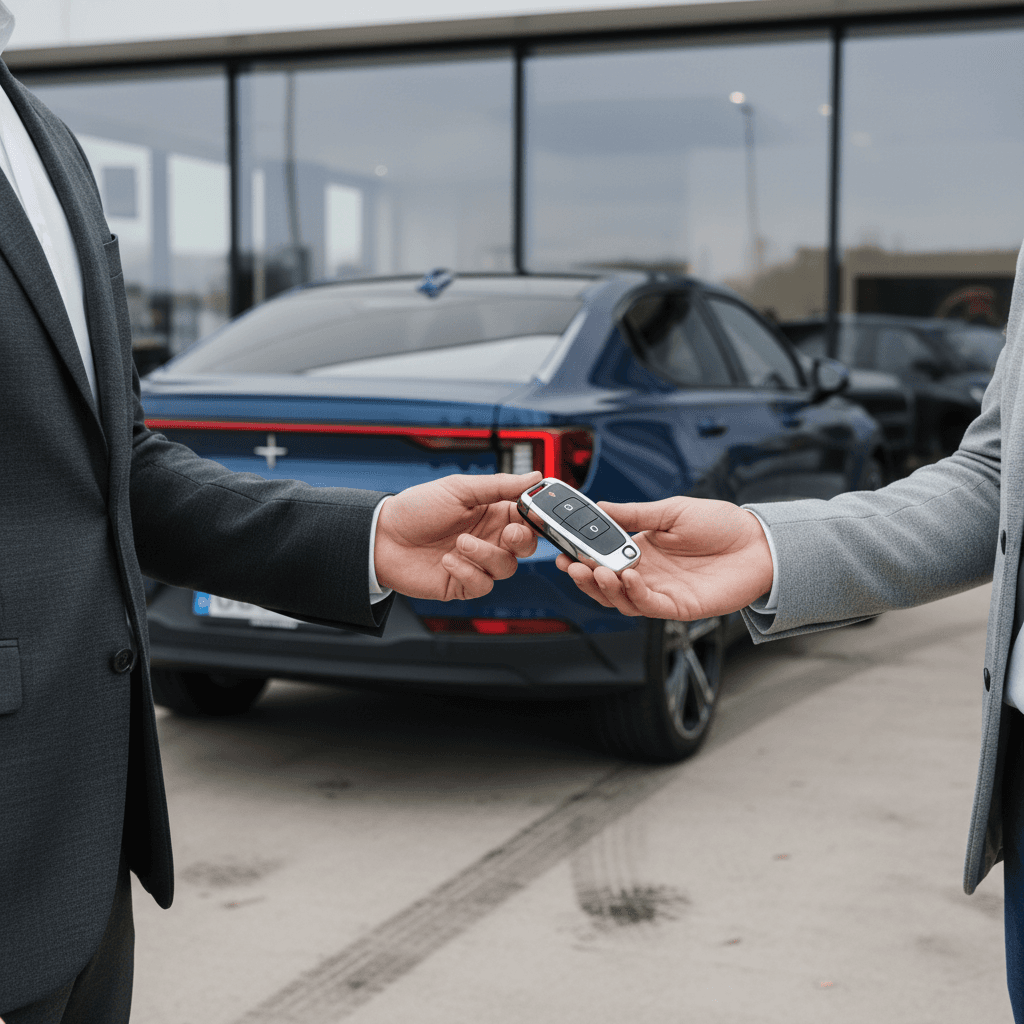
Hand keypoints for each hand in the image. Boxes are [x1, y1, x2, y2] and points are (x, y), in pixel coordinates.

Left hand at [374, 472, 540, 599]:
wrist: (381, 537)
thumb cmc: (416, 509)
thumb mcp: (459, 488)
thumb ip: (499, 485)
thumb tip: (535, 477)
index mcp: (492, 512)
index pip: (527, 517)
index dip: (536, 518)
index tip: (534, 514)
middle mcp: (488, 538)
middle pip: (525, 547)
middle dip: (521, 541)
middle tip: (507, 533)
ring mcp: (476, 563)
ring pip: (506, 567)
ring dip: (486, 555)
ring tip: (460, 543)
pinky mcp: (463, 584)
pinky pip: (482, 585)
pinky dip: (469, 572)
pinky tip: (448, 561)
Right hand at [556, 497, 772, 619]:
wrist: (760, 543)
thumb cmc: (722, 525)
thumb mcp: (672, 510)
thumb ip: (635, 514)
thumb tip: (600, 507)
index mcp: (641, 549)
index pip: (602, 557)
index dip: (580, 555)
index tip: (562, 548)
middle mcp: (647, 573)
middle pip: (605, 584)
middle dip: (583, 576)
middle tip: (570, 564)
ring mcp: (661, 592)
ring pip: (620, 600)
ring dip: (603, 587)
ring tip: (593, 570)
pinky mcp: (678, 607)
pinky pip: (647, 606)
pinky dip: (632, 594)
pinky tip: (628, 576)